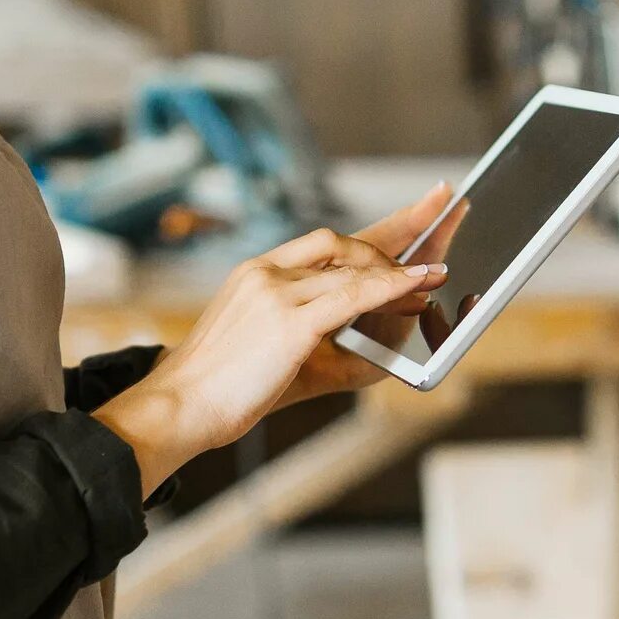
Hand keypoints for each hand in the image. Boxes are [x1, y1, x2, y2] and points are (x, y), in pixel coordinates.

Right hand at [95, 190, 459, 481]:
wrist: (178, 406)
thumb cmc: (218, 386)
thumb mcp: (265, 347)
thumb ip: (312, 333)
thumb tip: (368, 343)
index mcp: (257, 272)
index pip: (325, 240)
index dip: (375, 229)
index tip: (416, 211)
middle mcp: (266, 271)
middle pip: (342, 242)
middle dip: (397, 234)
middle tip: (440, 225)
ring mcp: (276, 292)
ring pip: (351, 269)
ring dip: (399, 272)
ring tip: (432, 277)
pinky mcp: (288, 321)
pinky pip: (353, 295)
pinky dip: (391, 287)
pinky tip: (417, 284)